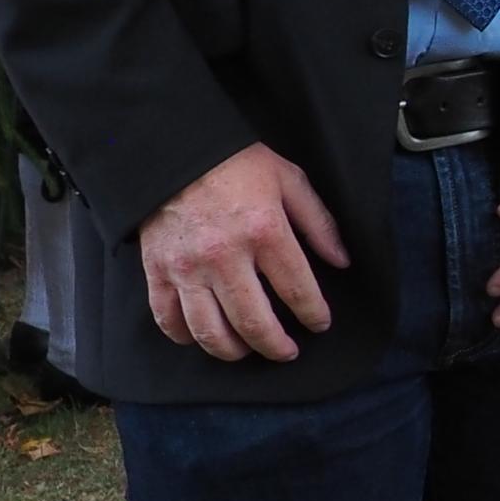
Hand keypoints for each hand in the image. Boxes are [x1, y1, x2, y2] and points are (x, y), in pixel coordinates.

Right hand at [140, 143, 347, 361]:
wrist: (175, 148)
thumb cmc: (237, 163)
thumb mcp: (289, 180)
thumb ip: (318, 222)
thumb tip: (342, 261)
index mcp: (264, 231)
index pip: (297, 290)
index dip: (313, 314)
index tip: (319, 324)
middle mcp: (224, 255)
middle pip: (253, 321)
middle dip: (275, 346)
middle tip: (286, 352)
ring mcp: (187, 266)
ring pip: (209, 330)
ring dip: (232, 351)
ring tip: (246, 351)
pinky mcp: (157, 270)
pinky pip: (168, 318)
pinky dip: (185, 337)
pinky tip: (201, 338)